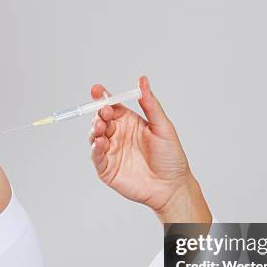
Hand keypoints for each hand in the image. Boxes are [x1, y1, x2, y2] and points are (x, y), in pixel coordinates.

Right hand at [89, 76, 211, 223]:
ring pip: (95, 136)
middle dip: (98, 114)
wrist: (172, 186)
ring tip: (101, 127)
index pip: (112, 106)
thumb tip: (143, 80)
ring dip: (95, 129)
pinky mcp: (107, 169)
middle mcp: (118, 135)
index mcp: (129, 122)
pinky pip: (96, 156)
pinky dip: (94, 148)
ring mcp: (111, 151)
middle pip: (100, 119)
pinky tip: (100, 142)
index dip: (103, 97)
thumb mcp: (163, 127)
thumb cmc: (171, 157)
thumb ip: (150, 104)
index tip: (98, 90)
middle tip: (104, 113)